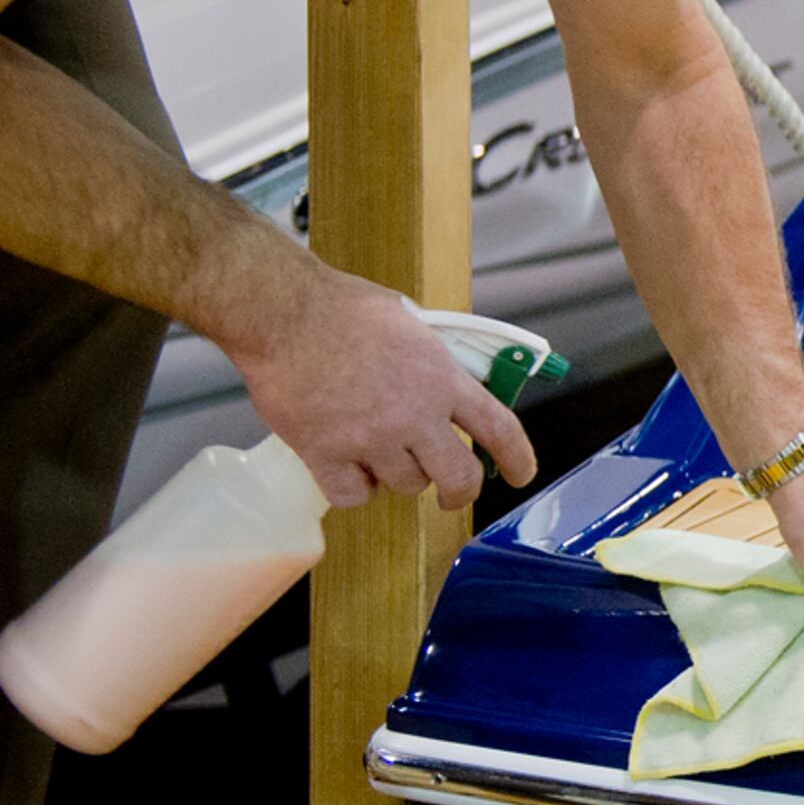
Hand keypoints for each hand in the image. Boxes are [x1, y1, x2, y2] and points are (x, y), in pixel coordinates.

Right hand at [229, 269, 535, 510]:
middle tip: (449, 492)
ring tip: (376, 447)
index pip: (500, 429)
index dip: (518, 458)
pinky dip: (352, 487)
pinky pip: (353, 497)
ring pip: (405, 486)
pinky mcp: (326, 454)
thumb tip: (451, 376)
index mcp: (443, 378)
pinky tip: (345, 465)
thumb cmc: (340, 307)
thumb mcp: (411, 323)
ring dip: (396, 475)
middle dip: (459, 491)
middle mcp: (414, 415)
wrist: (283, 313)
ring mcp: (371, 438)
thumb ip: (434, 359)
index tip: (520, 474)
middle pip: (460, 478)